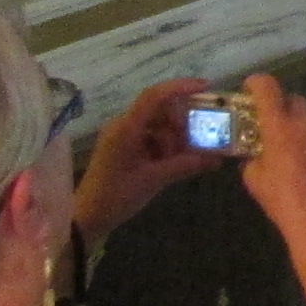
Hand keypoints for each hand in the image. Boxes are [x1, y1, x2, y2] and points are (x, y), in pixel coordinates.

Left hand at [72, 79, 220, 243]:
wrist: (88, 217)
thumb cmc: (115, 196)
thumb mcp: (153, 181)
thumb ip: (185, 165)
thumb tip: (217, 159)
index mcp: (126, 128)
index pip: (154, 96)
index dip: (180, 87)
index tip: (206, 87)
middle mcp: (124, 126)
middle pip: (161, 110)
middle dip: (183, 122)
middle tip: (200, 139)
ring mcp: (124, 136)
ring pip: (160, 124)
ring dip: (176, 137)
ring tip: (189, 156)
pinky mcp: (127, 147)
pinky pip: (153, 137)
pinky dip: (168, 146)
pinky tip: (179, 161)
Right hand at [238, 74, 305, 236]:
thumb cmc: (280, 197)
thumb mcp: (253, 178)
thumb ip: (251, 158)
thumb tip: (254, 154)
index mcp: (279, 126)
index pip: (267, 89)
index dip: (257, 82)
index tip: (250, 86)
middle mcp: (304, 124)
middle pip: (293, 100)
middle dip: (281, 106)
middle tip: (271, 123)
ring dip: (298, 128)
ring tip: (290, 151)